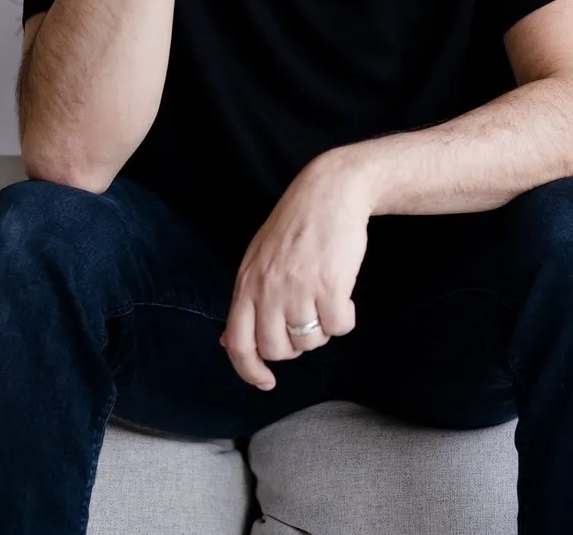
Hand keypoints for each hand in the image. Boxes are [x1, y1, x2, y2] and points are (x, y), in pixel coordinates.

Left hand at [220, 156, 371, 389]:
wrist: (330, 190)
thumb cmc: (296, 224)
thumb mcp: (258, 258)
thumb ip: (245, 301)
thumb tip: (227, 342)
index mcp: (247, 283)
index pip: (238, 343)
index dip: (250, 371)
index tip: (266, 382)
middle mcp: (269, 289)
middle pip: (278, 349)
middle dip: (296, 346)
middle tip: (307, 322)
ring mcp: (299, 288)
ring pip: (311, 342)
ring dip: (323, 330)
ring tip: (326, 301)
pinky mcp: (331, 285)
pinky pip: (339, 327)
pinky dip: (345, 318)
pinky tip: (344, 296)